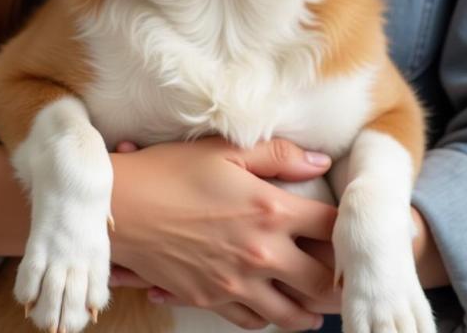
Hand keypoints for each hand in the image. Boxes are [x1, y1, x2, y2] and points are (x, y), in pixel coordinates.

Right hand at [109, 136, 339, 329]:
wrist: (121, 208)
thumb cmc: (172, 171)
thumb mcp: (224, 150)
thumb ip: (278, 155)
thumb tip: (321, 160)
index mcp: (270, 209)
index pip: (330, 227)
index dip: (344, 230)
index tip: (345, 230)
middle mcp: (261, 252)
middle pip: (322, 281)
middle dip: (337, 280)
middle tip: (340, 275)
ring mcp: (236, 282)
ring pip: (292, 314)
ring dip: (310, 309)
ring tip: (314, 301)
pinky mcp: (210, 300)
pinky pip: (253, 322)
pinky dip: (269, 317)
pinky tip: (270, 303)